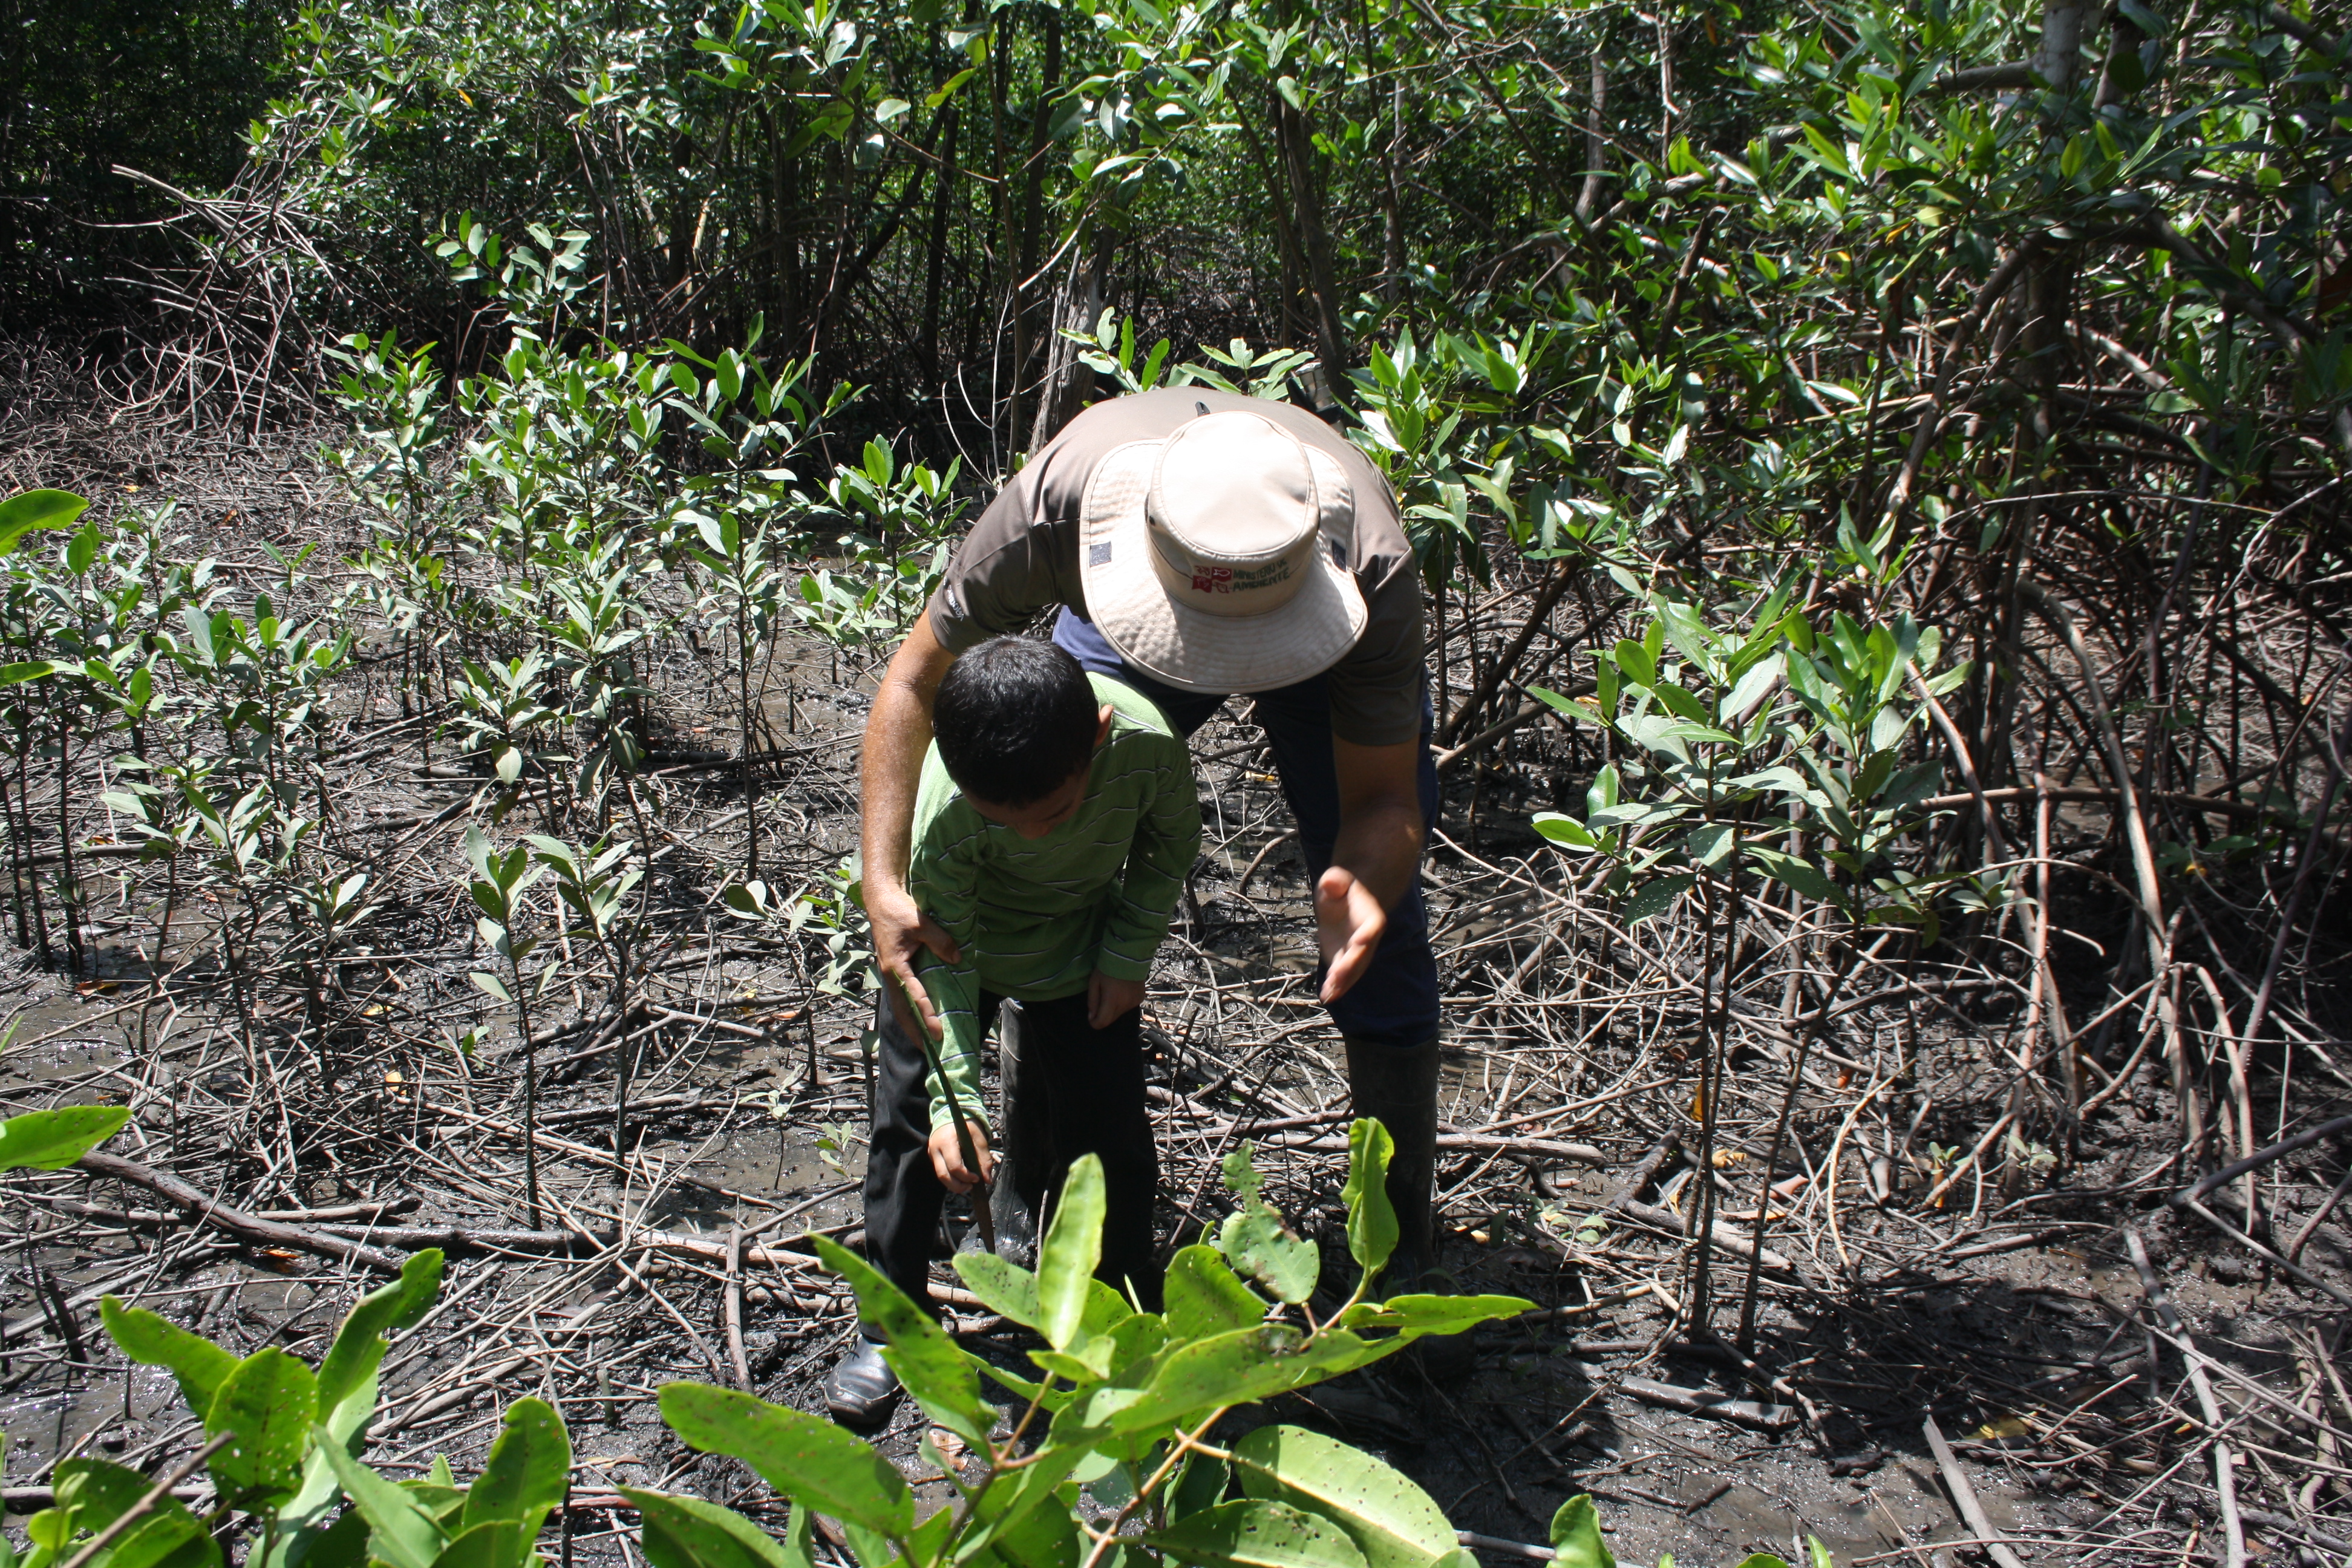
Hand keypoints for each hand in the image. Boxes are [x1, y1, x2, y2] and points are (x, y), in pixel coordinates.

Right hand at [864, 878, 959, 1040]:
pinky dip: (909, 1012)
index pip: (914, 997)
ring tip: (923, 1045)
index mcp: (895, 967)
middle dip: (915, 1032)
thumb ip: (940, 941)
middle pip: (902, 1011)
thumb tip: (957, 958)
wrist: (880, 901)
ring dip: (911, 1026)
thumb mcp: (921, 923)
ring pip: (900, 1007)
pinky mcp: (893, 971)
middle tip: (929, 1053)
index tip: (938, 1032)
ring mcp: (890, 975)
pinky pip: (901, 997)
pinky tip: (917, 1021)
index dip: (927, 1016)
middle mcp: (890, 975)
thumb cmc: (899, 911)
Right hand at [927, 1118, 993, 1192]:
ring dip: (954, 1184)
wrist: (951, 1113)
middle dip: (958, 1186)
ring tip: (967, 1184)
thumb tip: (987, 1180)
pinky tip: (961, 1177)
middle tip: (971, 1186)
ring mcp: (932, 1153)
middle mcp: (935, 1149)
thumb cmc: (967, 1125)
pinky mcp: (933, 1157)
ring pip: (940, 1176)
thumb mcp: (979, 1138)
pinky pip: (941, 1171)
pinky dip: (951, 1178)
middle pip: (943, 1175)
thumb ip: (984, 1159)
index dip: (966, 1176)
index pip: (954, 1166)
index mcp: (947, 1141)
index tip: (977, 1178)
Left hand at [1086, 969, 1146, 1029]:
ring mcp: (1134, 1002)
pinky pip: (1128, 1007)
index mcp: (1112, 1000)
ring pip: (1120, 1013)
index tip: (1091, 1017)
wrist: (1129, 956)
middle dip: (1104, 1014)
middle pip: (1111, 1019)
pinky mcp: (1140, 998)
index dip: (1094, 1023)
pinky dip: (1123, 1003)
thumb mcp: (1094, 983)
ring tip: (1113, 992)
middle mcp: (1125, 1004)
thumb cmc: (1108, 968)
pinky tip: (1122, 990)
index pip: (1102, 1022)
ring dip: (1114, 1008)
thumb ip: (1092, 1001)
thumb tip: (1092, 1016)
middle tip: (1101, 999)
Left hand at [1315, 865, 1386, 1002]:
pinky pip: (1342, 974)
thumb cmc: (1342, 887)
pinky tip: (1326, 995)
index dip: (1365, 937)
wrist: (1348, 898)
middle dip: (1350, 967)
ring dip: (1342, 982)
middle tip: (1337, 980)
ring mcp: (1357, 952)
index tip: (1359, 944)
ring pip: (1353, 969)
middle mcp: (1368, 938)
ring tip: (1329, 995)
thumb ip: (1335, 881)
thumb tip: (1331, 883)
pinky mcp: (1345, 959)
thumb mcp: (1336, 879)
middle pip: (1362, 955)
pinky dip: (1336, 985)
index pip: (1370, 929)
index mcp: (1371, 917)